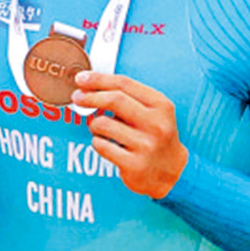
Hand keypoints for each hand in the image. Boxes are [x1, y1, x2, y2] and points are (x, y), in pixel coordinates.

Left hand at [70, 70, 188, 198]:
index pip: (125, 84)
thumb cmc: (154, 136)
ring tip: (100, 129)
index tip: (81, 78)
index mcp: (161, 106)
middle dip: (90, 96)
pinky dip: (97, 142)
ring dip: (94, 124)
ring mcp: (147, 145)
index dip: (99, 79)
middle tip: (77, 97)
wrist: (172, 172)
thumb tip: (89, 85)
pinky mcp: (135, 165)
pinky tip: (106, 144)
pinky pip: (101, 146)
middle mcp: (156, 124)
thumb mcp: (152, 112)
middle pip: (115, 100)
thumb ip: (127, 97)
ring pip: (104, 124)